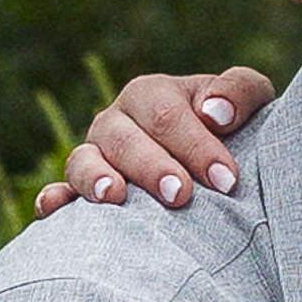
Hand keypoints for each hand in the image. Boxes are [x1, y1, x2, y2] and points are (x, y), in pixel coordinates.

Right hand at [40, 64, 278, 217]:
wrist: (215, 165)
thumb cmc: (231, 130)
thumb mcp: (248, 103)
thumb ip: (241, 92)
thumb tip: (215, 113)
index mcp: (151, 95)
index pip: (167, 116)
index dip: (196, 147)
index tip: (227, 180)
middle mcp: (116, 122)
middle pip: (123, 139)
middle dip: (153, 167)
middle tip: (181, 195)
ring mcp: (93, 156)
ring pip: (83, 162)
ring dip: (97, 178)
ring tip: (116, 198)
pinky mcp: (79, 190)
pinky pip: (58, 192)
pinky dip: (54, 199)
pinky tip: (54, 209)